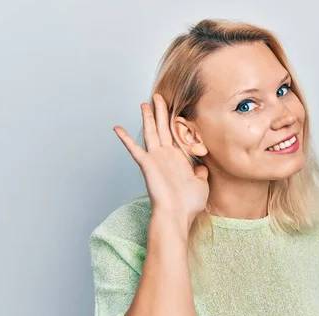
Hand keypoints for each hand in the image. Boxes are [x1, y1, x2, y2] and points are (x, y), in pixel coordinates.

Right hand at [113, 93, 209, 226]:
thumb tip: (202, 166)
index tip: (176, 109)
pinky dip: (125, 138)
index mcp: (179, 159)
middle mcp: (166, 156)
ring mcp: (156, 159)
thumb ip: (200, 173)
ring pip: (151, 132)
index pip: (177, 136)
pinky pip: (134, 148)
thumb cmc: (189, 204)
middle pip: (163, 128)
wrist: (178, 215)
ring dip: (148, 117)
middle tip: (158, 96)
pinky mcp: (147, 164)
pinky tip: (117, 128)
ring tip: (145, 103)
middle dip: (161, 112)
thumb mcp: (201, 184)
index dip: (176, 122)